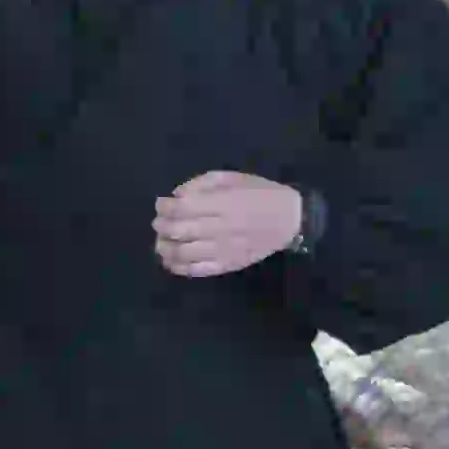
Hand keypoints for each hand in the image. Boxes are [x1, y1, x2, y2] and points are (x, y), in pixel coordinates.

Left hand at [155, 170, 307, 279]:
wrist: (289, 219)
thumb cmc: (260, 193)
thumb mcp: (233, 177)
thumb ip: (202, 183)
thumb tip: (177, 195)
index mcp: (224, 203)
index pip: (183, 208)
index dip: (165, 207)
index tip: (161, 204)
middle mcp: (222, 227)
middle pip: (179, 231)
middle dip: (162, 227)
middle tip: (159, 223)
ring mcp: (224, 249)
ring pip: (184, 254)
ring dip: (165, 249)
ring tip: (161, 242)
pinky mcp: (228, 265)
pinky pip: (198, 270)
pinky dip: (179, 267)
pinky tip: (172, 261)